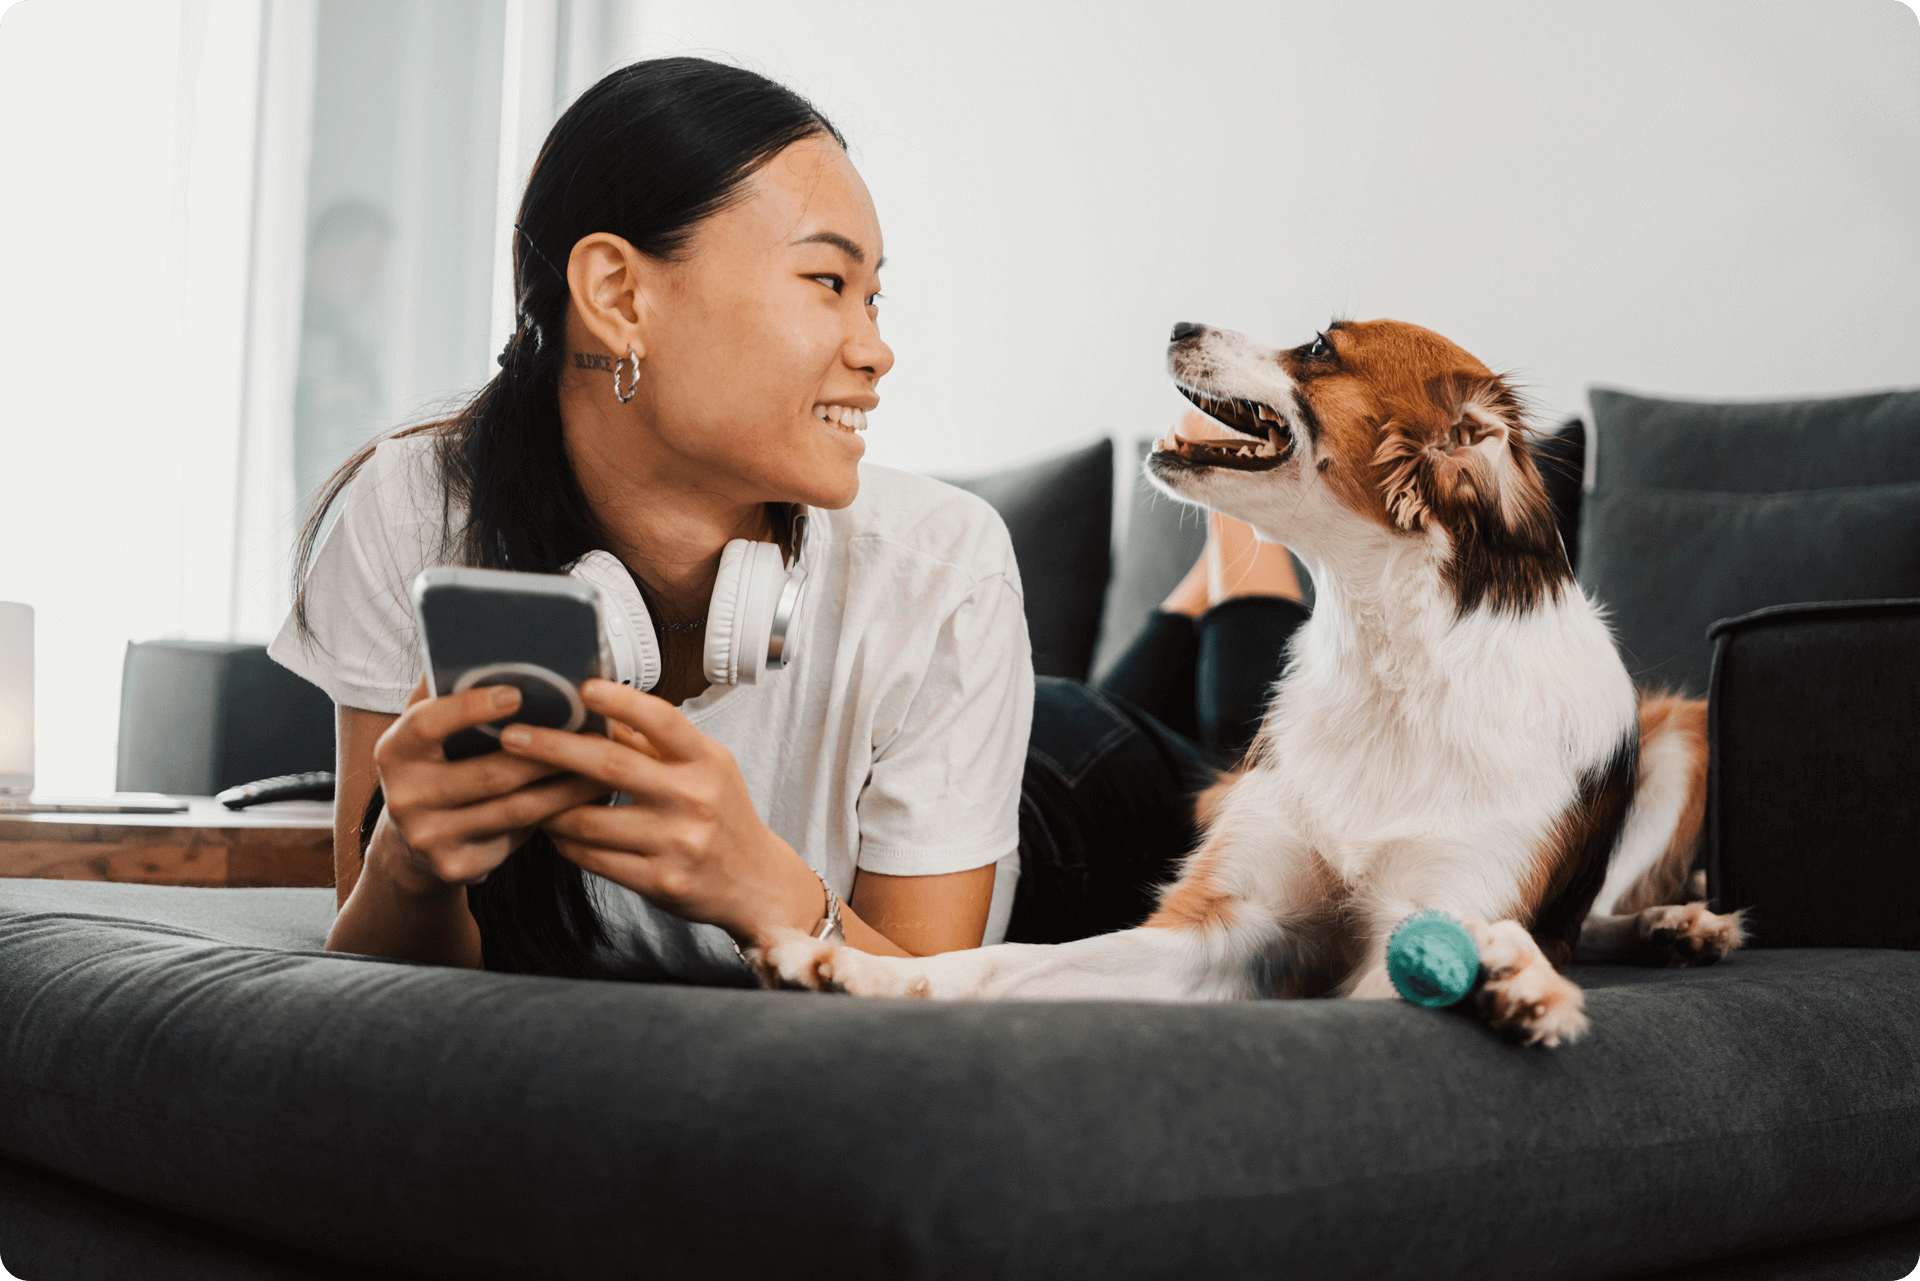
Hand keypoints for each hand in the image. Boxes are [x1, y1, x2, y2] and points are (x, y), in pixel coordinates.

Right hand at [369, 677, 612, 893]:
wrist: (417, 847)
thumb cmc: (439, 769)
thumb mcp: (431, 733)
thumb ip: (447, 693)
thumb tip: (484, 640)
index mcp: (394, 752)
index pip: (427, 724)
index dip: (470, 708)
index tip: (516, 693)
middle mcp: (404, 797)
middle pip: (489, 773)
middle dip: (548, 753)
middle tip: (594, 733)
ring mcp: (429, 837)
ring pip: (514, 808)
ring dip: (566, 786)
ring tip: (604, 766)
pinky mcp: (456, 867)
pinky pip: (520, 837)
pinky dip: (557, 816)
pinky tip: (586, 801)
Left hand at [498, 679, 828, 949]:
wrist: (756, 884)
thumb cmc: (722, 814)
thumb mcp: (705, 768)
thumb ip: (657, 743)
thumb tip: (602, 709)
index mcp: (706, 761)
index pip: (662, 721)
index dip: (621, 701)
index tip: (581, 688)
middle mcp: (694, 799)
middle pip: (611, 767)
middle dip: (553, 749)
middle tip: (512, 738)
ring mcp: (677, 843)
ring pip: (590, 821)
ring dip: (548, 806)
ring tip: (523, 792)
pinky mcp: (660, 882)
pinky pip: (595, 859)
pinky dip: (566, 844)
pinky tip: (553, 832)